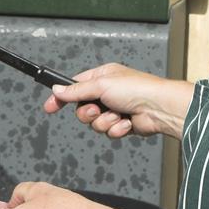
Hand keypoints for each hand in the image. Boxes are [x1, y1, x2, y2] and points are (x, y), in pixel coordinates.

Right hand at [44, 63, 193, 139]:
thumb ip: (77, 90)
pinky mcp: (122, 124)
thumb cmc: (137, 88)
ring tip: (118, 116)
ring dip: (105, 122)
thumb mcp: (101, 85)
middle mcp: (107, 92)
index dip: (61, 97)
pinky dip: (117, 129)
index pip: (74, 86)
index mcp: (102, 77)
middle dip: (89, 113)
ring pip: (95, 123)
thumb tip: (57, 90)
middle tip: (98, 109)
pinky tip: (127, 123)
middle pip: (82, 109)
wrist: (159, 108)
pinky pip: (109, 132)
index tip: (49, 108)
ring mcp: (115, 109)